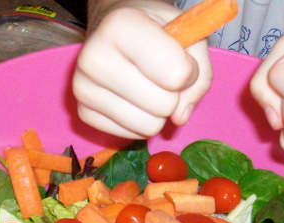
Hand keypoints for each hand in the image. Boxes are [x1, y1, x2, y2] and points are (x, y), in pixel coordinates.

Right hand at [73, 0, 212, 138]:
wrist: (114, 31)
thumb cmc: (155, 31)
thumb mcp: (190, 34)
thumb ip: (200, 73)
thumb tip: (179, 116)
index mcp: (120, 26)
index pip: (176, 75)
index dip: (189, 71)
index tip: (179, 56)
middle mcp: (93, 58)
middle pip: (163, 105)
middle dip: (172, 95)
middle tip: (160, 74)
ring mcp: (83, 88)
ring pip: (148, 126)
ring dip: (157, 112)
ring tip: (146, 85)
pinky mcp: (83, 113)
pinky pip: (132, 135)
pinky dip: (139, 122)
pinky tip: (131, 98)